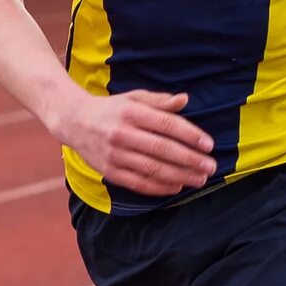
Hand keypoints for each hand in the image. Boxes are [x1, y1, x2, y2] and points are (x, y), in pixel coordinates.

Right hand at [54, 89, 213, 196]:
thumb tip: (185, 100)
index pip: (166, 124)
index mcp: (131, 112)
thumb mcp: (134, 98)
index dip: (190, 135)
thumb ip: (160, 101)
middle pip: (162, 149)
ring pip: (152, 168)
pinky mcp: (109, 171)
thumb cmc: (111, 109)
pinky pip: (138, 183)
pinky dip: (159, 187)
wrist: (74, 121)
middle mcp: (122, 133)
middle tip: (211, 166)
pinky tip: (177, 186)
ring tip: (200, 179)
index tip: (209, 144)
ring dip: (180, 176)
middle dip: (190, 159)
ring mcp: (115, 154)